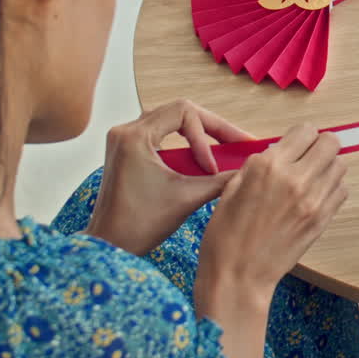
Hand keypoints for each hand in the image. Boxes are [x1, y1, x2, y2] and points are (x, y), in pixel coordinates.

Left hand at [85, 100, 252, 255]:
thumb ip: (222, 180)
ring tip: (224, 146)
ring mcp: (125, 141)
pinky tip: (201, 157)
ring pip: (171, 121)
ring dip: (199, 134)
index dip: (207, 136)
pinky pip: (162, 135)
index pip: (184, 112)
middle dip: (212, 128)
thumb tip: (248, 169)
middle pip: (179, 112)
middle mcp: (126, 132)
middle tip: (239, 142)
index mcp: (135, 137)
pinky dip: (185, 143)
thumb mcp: (187, 198)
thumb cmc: (139, 224)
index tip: (213, 165)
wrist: (109, 245)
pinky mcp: (127, 152)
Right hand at [196, 124, 348, 299]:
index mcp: (269, 167)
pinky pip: (341, 190)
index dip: (300, 136)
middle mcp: (295, 178)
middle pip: (331, 143)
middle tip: (307, 158)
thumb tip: (279, 152)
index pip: (305, 131)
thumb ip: (258, 165)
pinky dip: (331, 188)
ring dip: (327, 167)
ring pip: (340, 165)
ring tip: (310, 178)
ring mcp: (313, 200)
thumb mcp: (232, 189)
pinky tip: (314, 197)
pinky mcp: (323, 219)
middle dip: (320, 146)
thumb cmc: (226, 235)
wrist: (239, 276)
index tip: (295, 145)